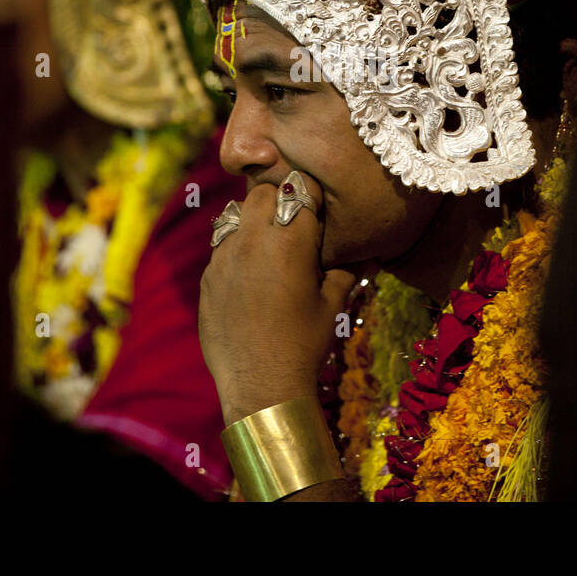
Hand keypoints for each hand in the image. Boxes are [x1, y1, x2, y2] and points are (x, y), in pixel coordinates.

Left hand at [199, 172, 355, 426]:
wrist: (261, 385)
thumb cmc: (304, 345)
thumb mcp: (332, 306)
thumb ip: (346, 271)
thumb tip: (369, 253)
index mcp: (290, 242)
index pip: (300, 189)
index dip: (312, 194)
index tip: (318, 208)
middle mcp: (253, 241)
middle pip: (263, 192)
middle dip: (279, 198)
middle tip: (293, 221)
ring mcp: (224, 257)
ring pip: (236, 213)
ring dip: (254, 220)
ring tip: (269, 243)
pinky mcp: (208, 277)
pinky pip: (221, 245)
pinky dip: (237, 247)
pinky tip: (250, 272)